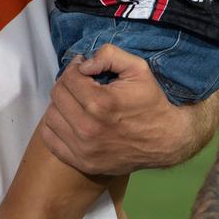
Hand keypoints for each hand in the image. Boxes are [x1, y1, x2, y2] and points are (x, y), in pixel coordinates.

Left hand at [41, 45, 218, 175]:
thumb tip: (83, 64)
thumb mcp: (138, 68)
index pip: (68, 77)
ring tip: (77, 102)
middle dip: (68, 84)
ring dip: (61, 105)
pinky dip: (56, 127)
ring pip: (51, 116)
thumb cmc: (151, 101)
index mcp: (100, 103)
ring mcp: (84, 149)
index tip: (85, 68)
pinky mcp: (82, 163)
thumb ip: (109, 55)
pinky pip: (50, 140)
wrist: (167, 140)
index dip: (76, 67)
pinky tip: (71, 120)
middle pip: (57, 95)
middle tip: (81, 84)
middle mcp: (88, 128)